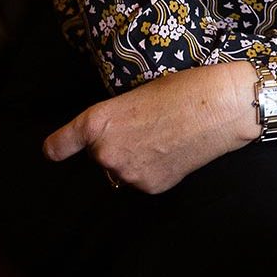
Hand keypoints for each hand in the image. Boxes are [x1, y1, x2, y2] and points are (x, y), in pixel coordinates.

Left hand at [43, 61, 258, 193]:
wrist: (221, 107)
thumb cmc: (182, 89)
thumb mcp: (135, 96)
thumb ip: (116, 121)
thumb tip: (117, 138)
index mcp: (97, 123)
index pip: (59, 146)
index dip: (57, 148)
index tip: (56, 151)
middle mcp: (105, 153)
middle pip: (100, 156)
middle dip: (118, 145)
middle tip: (147, 128)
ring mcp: (128, 174)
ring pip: (123, 170)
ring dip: (136, 159)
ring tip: (165, 138)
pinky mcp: (150, 187)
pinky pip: (143, 180)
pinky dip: (155, 169)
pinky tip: (174, 152)